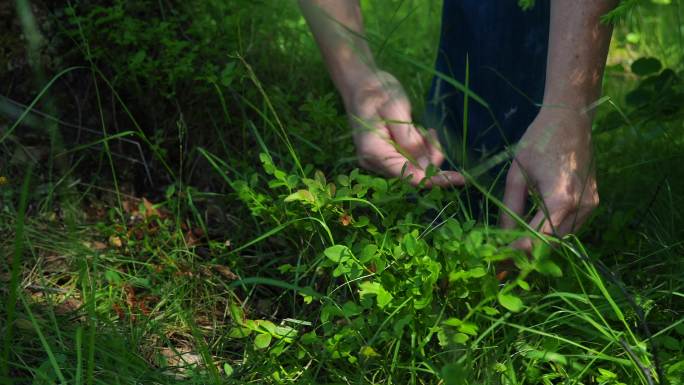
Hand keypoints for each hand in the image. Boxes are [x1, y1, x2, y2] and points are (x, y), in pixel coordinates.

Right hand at [345, 71, 463, 186]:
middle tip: (433, 134)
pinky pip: (408, 159)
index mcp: (374, 151)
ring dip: (425, 151)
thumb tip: (426, 166)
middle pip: (413, 172)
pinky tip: (420, 133)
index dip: (434, 178)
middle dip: (430, 157)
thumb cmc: (377, 91)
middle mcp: (374, 161)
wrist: (360, 84)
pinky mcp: (384, 155)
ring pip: (413, 166)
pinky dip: (419, 149)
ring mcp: (378, 160)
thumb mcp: (397, 110)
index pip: (408, 175)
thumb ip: (410, 140)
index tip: (458, 177)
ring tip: (425, 130)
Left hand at [500, 108, 598, 248]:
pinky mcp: (593, 202)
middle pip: (552, 245)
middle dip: (527, 254)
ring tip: (514, 247)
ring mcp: (590, 206)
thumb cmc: (539, 141)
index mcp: (560, 199)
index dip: (517, 253)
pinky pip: (571, 227)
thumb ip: (510, 207)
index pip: (536, 239)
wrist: (571, 118)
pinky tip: (533, 229)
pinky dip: (553, 232)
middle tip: (503, 261)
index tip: (499, 263)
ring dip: (541, 245)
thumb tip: (501, 236)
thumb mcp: (517, 174)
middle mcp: (580, 207)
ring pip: (563, 239)